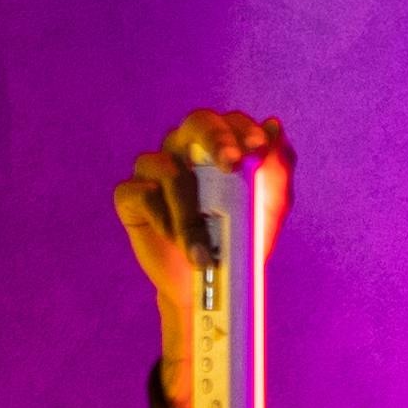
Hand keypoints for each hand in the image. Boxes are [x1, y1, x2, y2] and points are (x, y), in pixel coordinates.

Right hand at [116, 107, 292, 407]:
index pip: (232, 121)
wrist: (211, 286)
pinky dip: (161, 220)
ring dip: (190, 213)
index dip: (244, 129)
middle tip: (233, 164)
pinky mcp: (131, 196)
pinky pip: (139, 193)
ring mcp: (155, 170)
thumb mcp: (269, 208)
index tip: (258, 148)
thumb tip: (275, 126)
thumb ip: (276, 169)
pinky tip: (175, 241)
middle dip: (217, 139)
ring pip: (168, 168)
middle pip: (197, 122)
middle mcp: (186, 148)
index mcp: (222, 144)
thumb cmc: (242, 238)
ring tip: (205, 250)